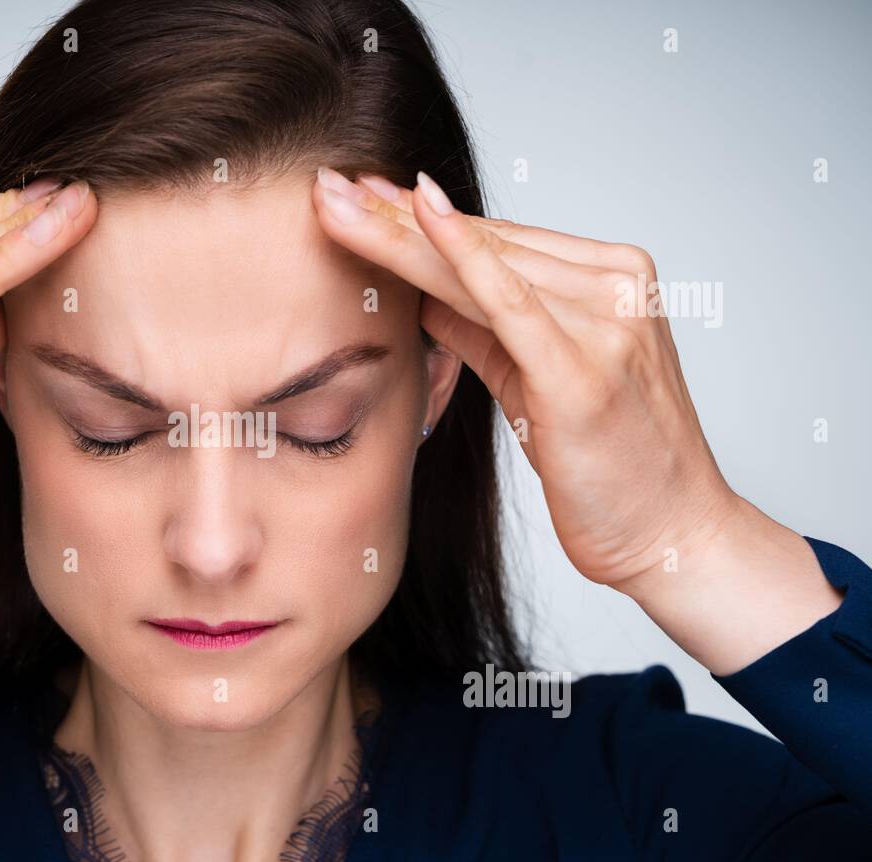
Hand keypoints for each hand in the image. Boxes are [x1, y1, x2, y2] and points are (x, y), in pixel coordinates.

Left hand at [310, 167, 841, 672]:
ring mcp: (606, 323)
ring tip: (334, 204)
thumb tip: (422, 294)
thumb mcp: (535, 385)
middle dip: (394, 216)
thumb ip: (484, 333)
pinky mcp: (583, 370)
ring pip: (482, 266)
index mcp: (611, 281)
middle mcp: (615, 287)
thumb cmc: (609, 469)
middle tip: (325, 186)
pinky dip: (461, 255)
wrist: (674, 538)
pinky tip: (417, 216)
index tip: (359, 195)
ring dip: (398, 233)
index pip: (498, 242)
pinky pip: (509, 300)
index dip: (419, 220)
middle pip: (483, 245)